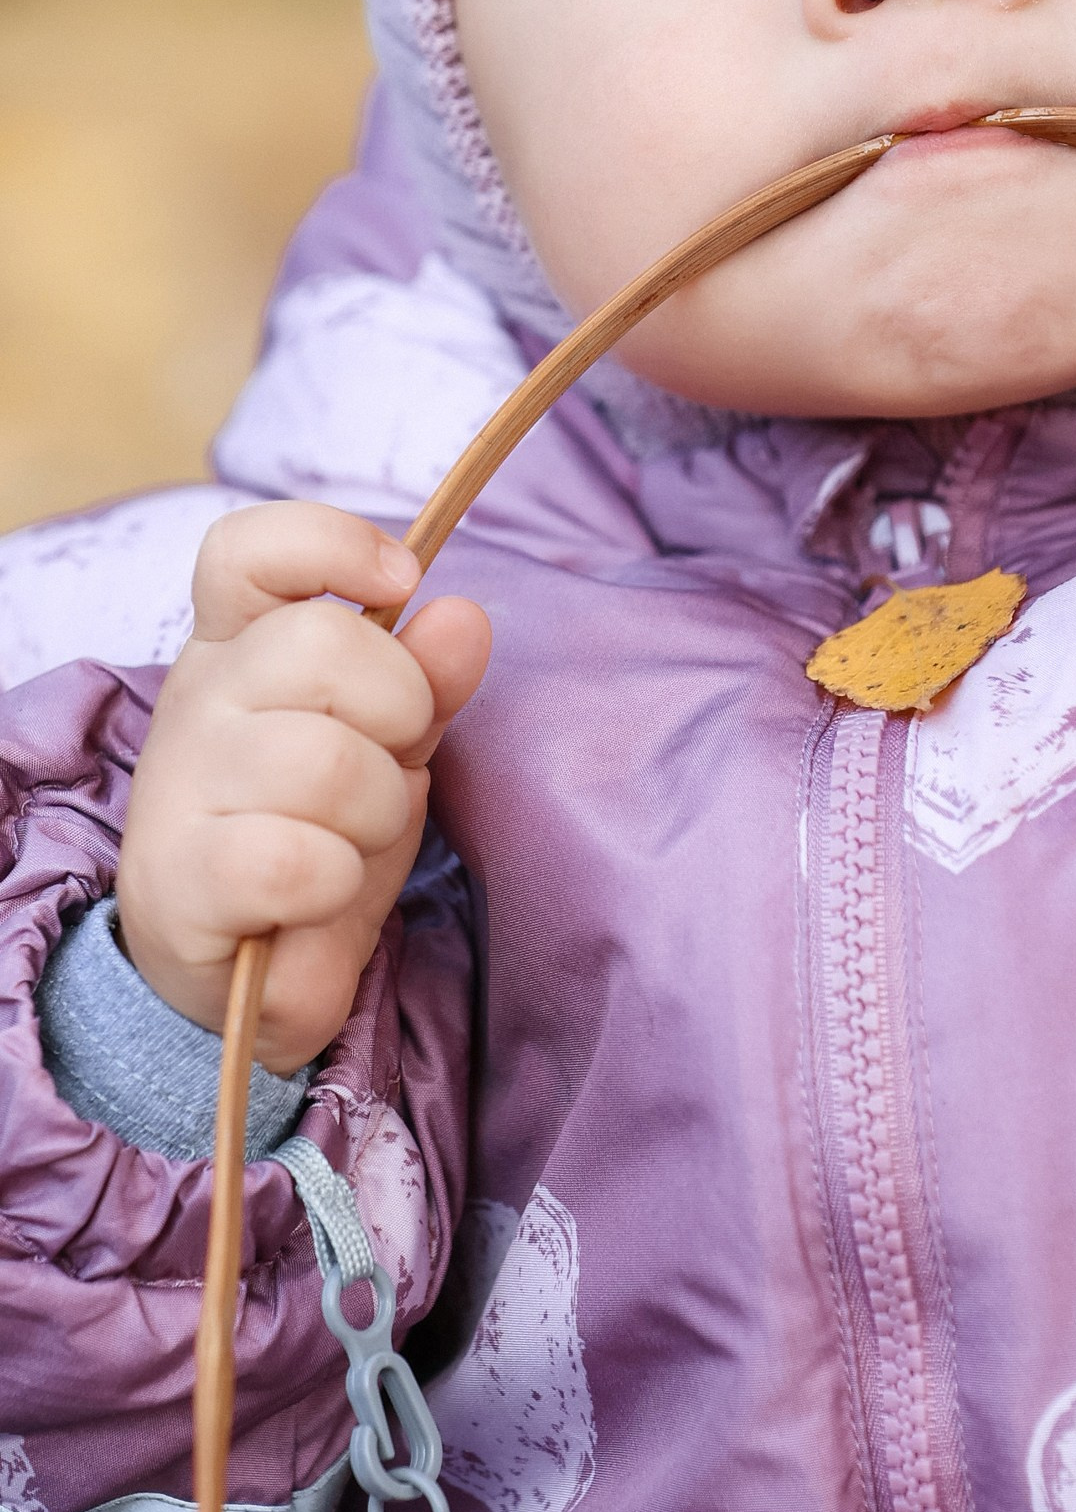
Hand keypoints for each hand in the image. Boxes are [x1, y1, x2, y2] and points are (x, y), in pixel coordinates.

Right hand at [117, 504, 489, 1072]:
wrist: (245, 969)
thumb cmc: (318, 831)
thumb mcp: (390, 745)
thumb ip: (427, 679)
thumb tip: (461, 616)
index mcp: (240, 646)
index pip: (247, 549)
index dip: (332, 542)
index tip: (400, 581)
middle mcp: (198, 699)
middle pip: (322, 644)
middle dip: (399, 710)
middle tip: (388, 766)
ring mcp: (179, 786)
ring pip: (326, 762)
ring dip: (375, 816)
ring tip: (350, 844)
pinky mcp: (178, 881)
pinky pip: (294, 859)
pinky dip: (335, 883)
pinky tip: (318, 896)